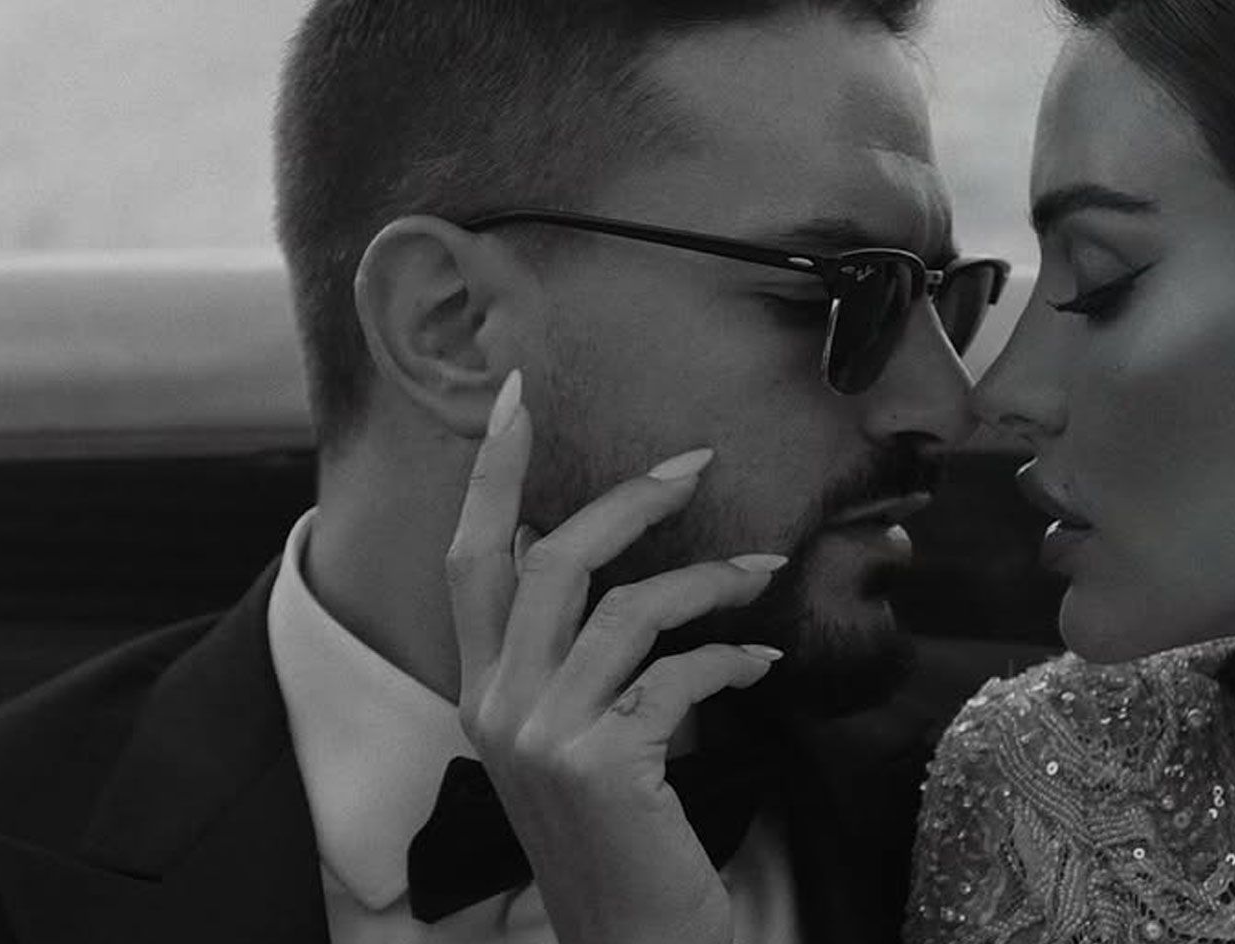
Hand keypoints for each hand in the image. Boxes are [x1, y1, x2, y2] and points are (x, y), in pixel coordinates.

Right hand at [445, 369, 784, 943]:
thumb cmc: (618, 837)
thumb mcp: (575, 741)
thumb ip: (577, 663)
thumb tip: (622, 573)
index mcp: (483, 691)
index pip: (470, 558)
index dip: (491, 473)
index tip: (514, 396)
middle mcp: (497, 706)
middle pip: (546, 560)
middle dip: (626, 499)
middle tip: (696, 462)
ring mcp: (545, 737)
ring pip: (625, 608)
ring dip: (708, 578)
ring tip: (764, 571)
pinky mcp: (604, 765)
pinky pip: (680, 676)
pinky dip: (731, 658)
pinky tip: (761, 662)